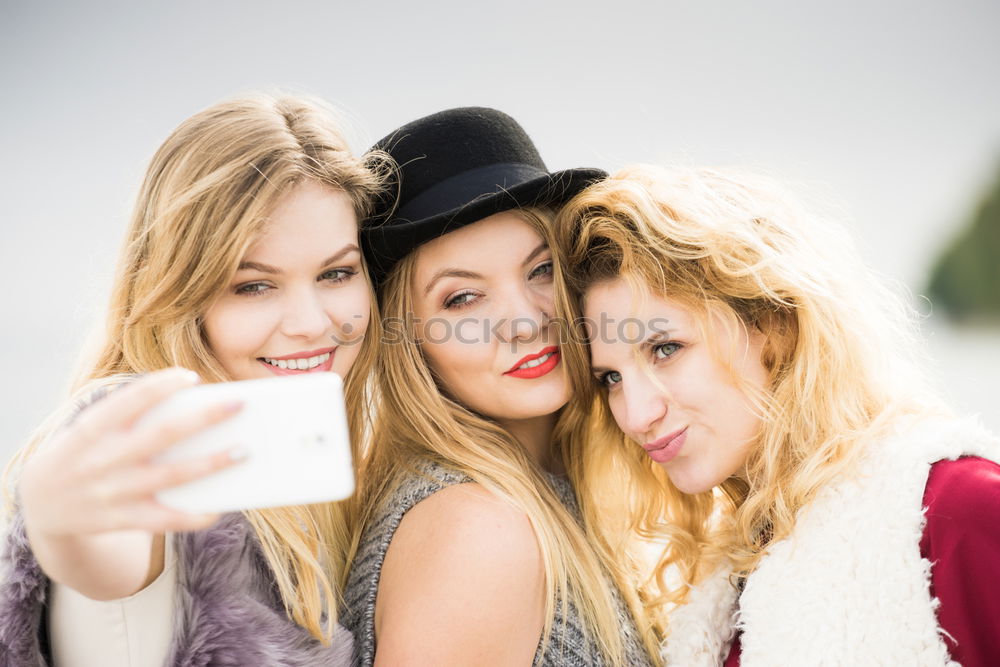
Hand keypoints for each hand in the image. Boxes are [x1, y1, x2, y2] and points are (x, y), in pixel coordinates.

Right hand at [20, 368, 244, 537]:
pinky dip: (194, 515)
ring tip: (244, 451)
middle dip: (204, 419)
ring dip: (212, 463)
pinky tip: (220, 507)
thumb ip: (128, 417)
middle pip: (162, 435)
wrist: (39, 504)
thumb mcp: (90, 429)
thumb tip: (192, 409)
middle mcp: (104, 459)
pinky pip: (165, 520)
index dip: (161, 386)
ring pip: (172, 476)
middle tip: (239, 404)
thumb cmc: (81, 453)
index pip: (130, 400)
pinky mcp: (123, 520)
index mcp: (93, 429)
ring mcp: (114, 491)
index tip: (191, 376)